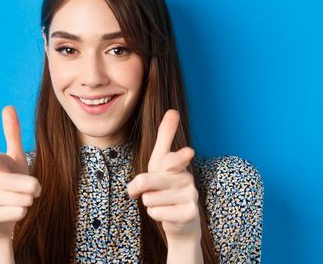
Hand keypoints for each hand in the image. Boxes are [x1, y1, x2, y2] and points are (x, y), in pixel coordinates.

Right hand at [0, 106, 40, 239]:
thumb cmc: (10, 184)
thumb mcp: (14, 159)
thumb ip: (11, 134)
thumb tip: (8, 106)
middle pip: (28, 184)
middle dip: (34, 189)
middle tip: (27, 192)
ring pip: (25, 200)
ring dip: (27, 202)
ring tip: (17, 202)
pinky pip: (18, 212)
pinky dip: (20, 213)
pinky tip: (11, 213)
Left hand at [127, 109, 201, 241]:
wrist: (181, 219)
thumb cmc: (166, 185)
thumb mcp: (160, 161)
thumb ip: (165, 138)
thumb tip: (173, 110)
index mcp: (178, 164)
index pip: (173, 159)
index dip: (178, 157)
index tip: (187, 152)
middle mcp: (187, 178)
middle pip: (145, 181)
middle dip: (139, 189)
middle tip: (149, 191)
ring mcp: (190, 196)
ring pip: (148, 199)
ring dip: (150, 203)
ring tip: (162, 202)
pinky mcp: (189, 214)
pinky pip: (155, 213)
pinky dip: (155, 214)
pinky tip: (167, 213)